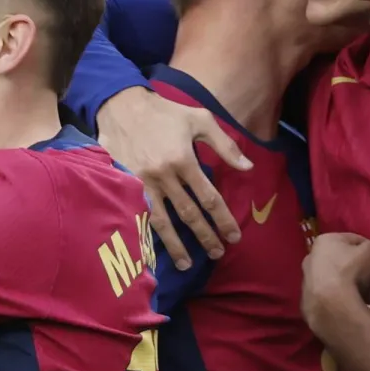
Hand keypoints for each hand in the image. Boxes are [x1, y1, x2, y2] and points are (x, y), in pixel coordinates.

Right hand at [96, 88, 251, 267]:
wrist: (121, 106)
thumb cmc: (164, 113)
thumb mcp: (199, 119)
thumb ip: (225, 145)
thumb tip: (248, 167)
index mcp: (184, 160)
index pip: (209, 198)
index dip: (223, 219)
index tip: (234, 236)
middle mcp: (164, 175)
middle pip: (189, 214)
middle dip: (205, 236)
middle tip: (217, 253)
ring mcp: (143, 183)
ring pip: (163, 221)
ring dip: (176, 245)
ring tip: (187, 264)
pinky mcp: (126, 185)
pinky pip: (140, 215)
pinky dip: (148, 234)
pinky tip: (155, 250)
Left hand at [299, 233, 369, 333]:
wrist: (331, 305)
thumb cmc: (352, 270)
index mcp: (327, 241)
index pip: (356, 241)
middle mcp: (316, 258)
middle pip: (354, 264)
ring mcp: (314, 281)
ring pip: (349, 282)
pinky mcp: (316, 301)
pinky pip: (340, 296)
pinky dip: (357, 299)